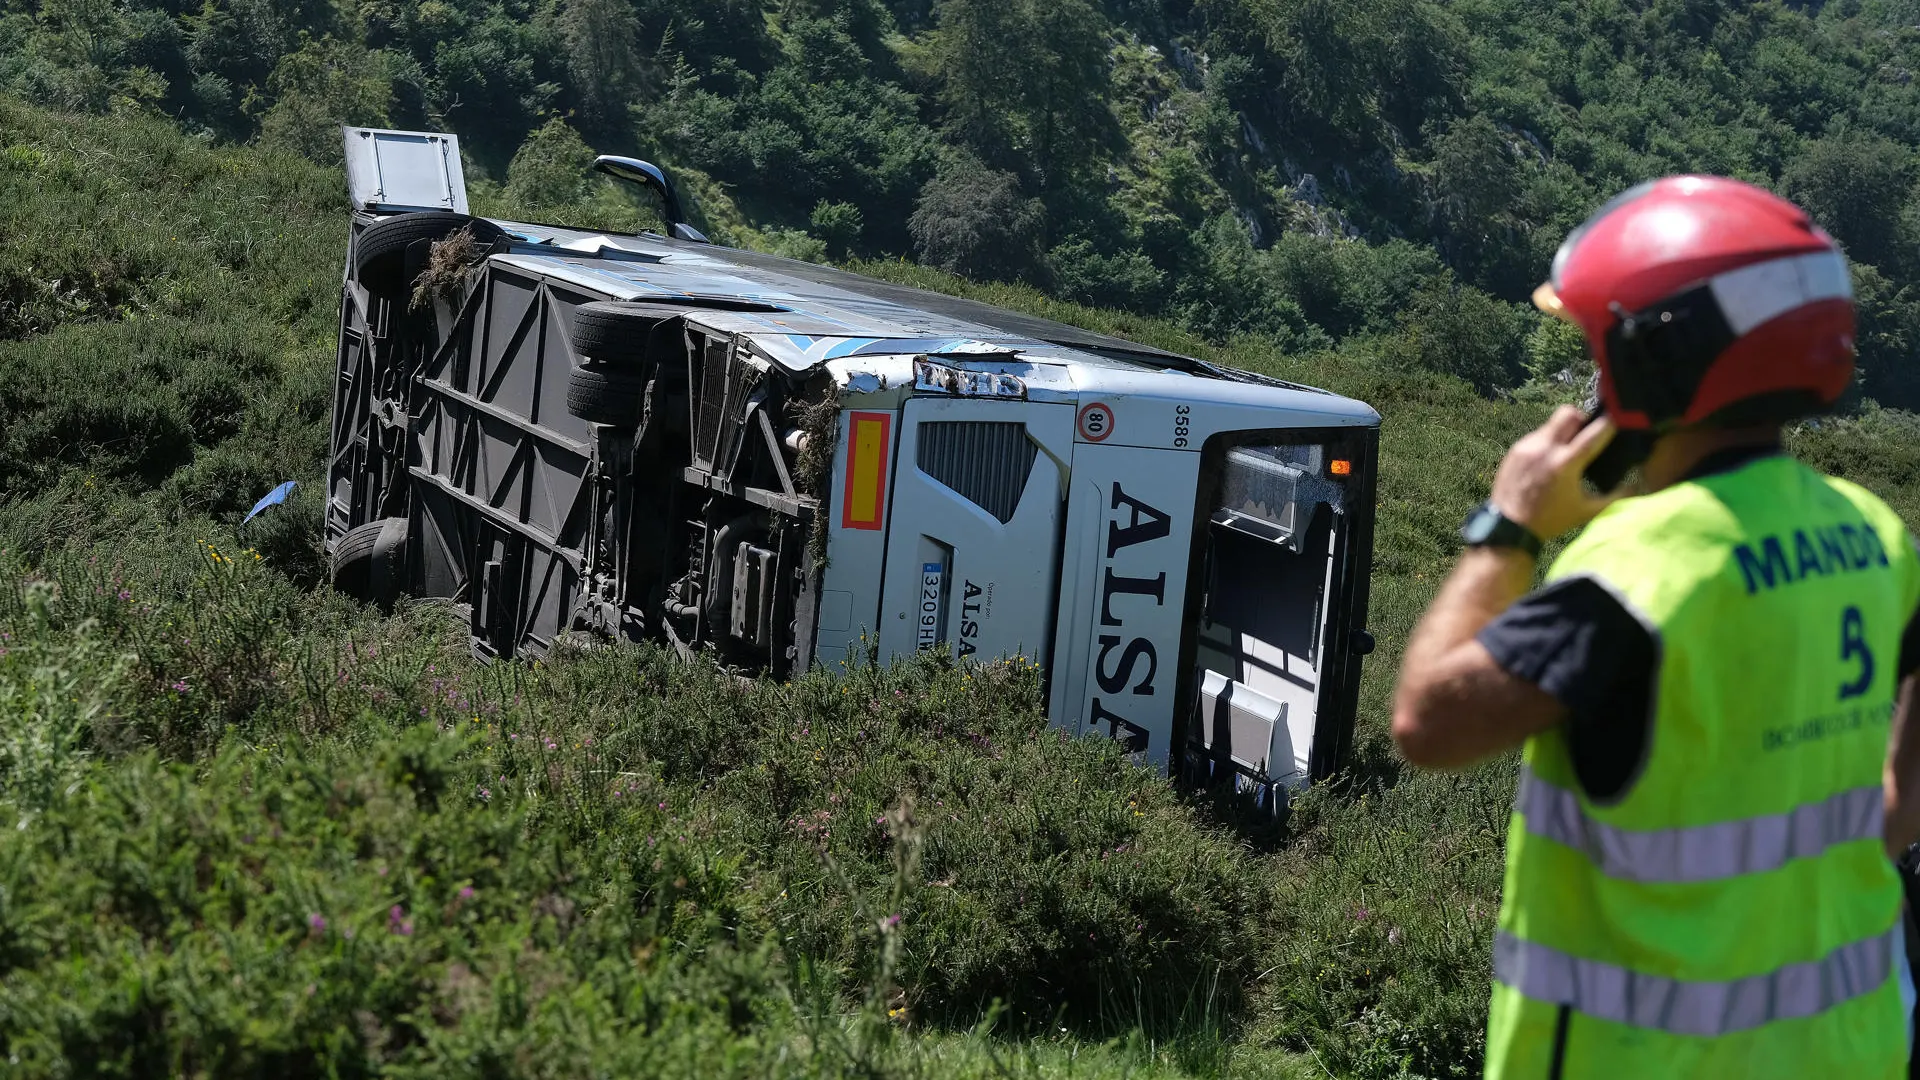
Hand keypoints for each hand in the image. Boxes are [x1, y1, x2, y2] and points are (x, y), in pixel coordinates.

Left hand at [1491, 406, 1618, 540]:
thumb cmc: (1550, 521)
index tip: (1617, 419)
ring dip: (1563, 432)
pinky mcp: (1515, 449)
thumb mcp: (1586, 511)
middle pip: (1568, 413)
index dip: (1609, 423)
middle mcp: (1545, 449)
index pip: (1594, 432)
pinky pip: (1536, 436)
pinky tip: (1548, 461)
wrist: (1508, 527)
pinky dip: (1547, 443)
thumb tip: (1637, 485)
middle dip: (1582, 419)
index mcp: (1566, 464)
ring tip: (1566, 451)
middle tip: (1586, 435)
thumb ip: (1614, 497)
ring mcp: (1527, 447)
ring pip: (1551, 424)